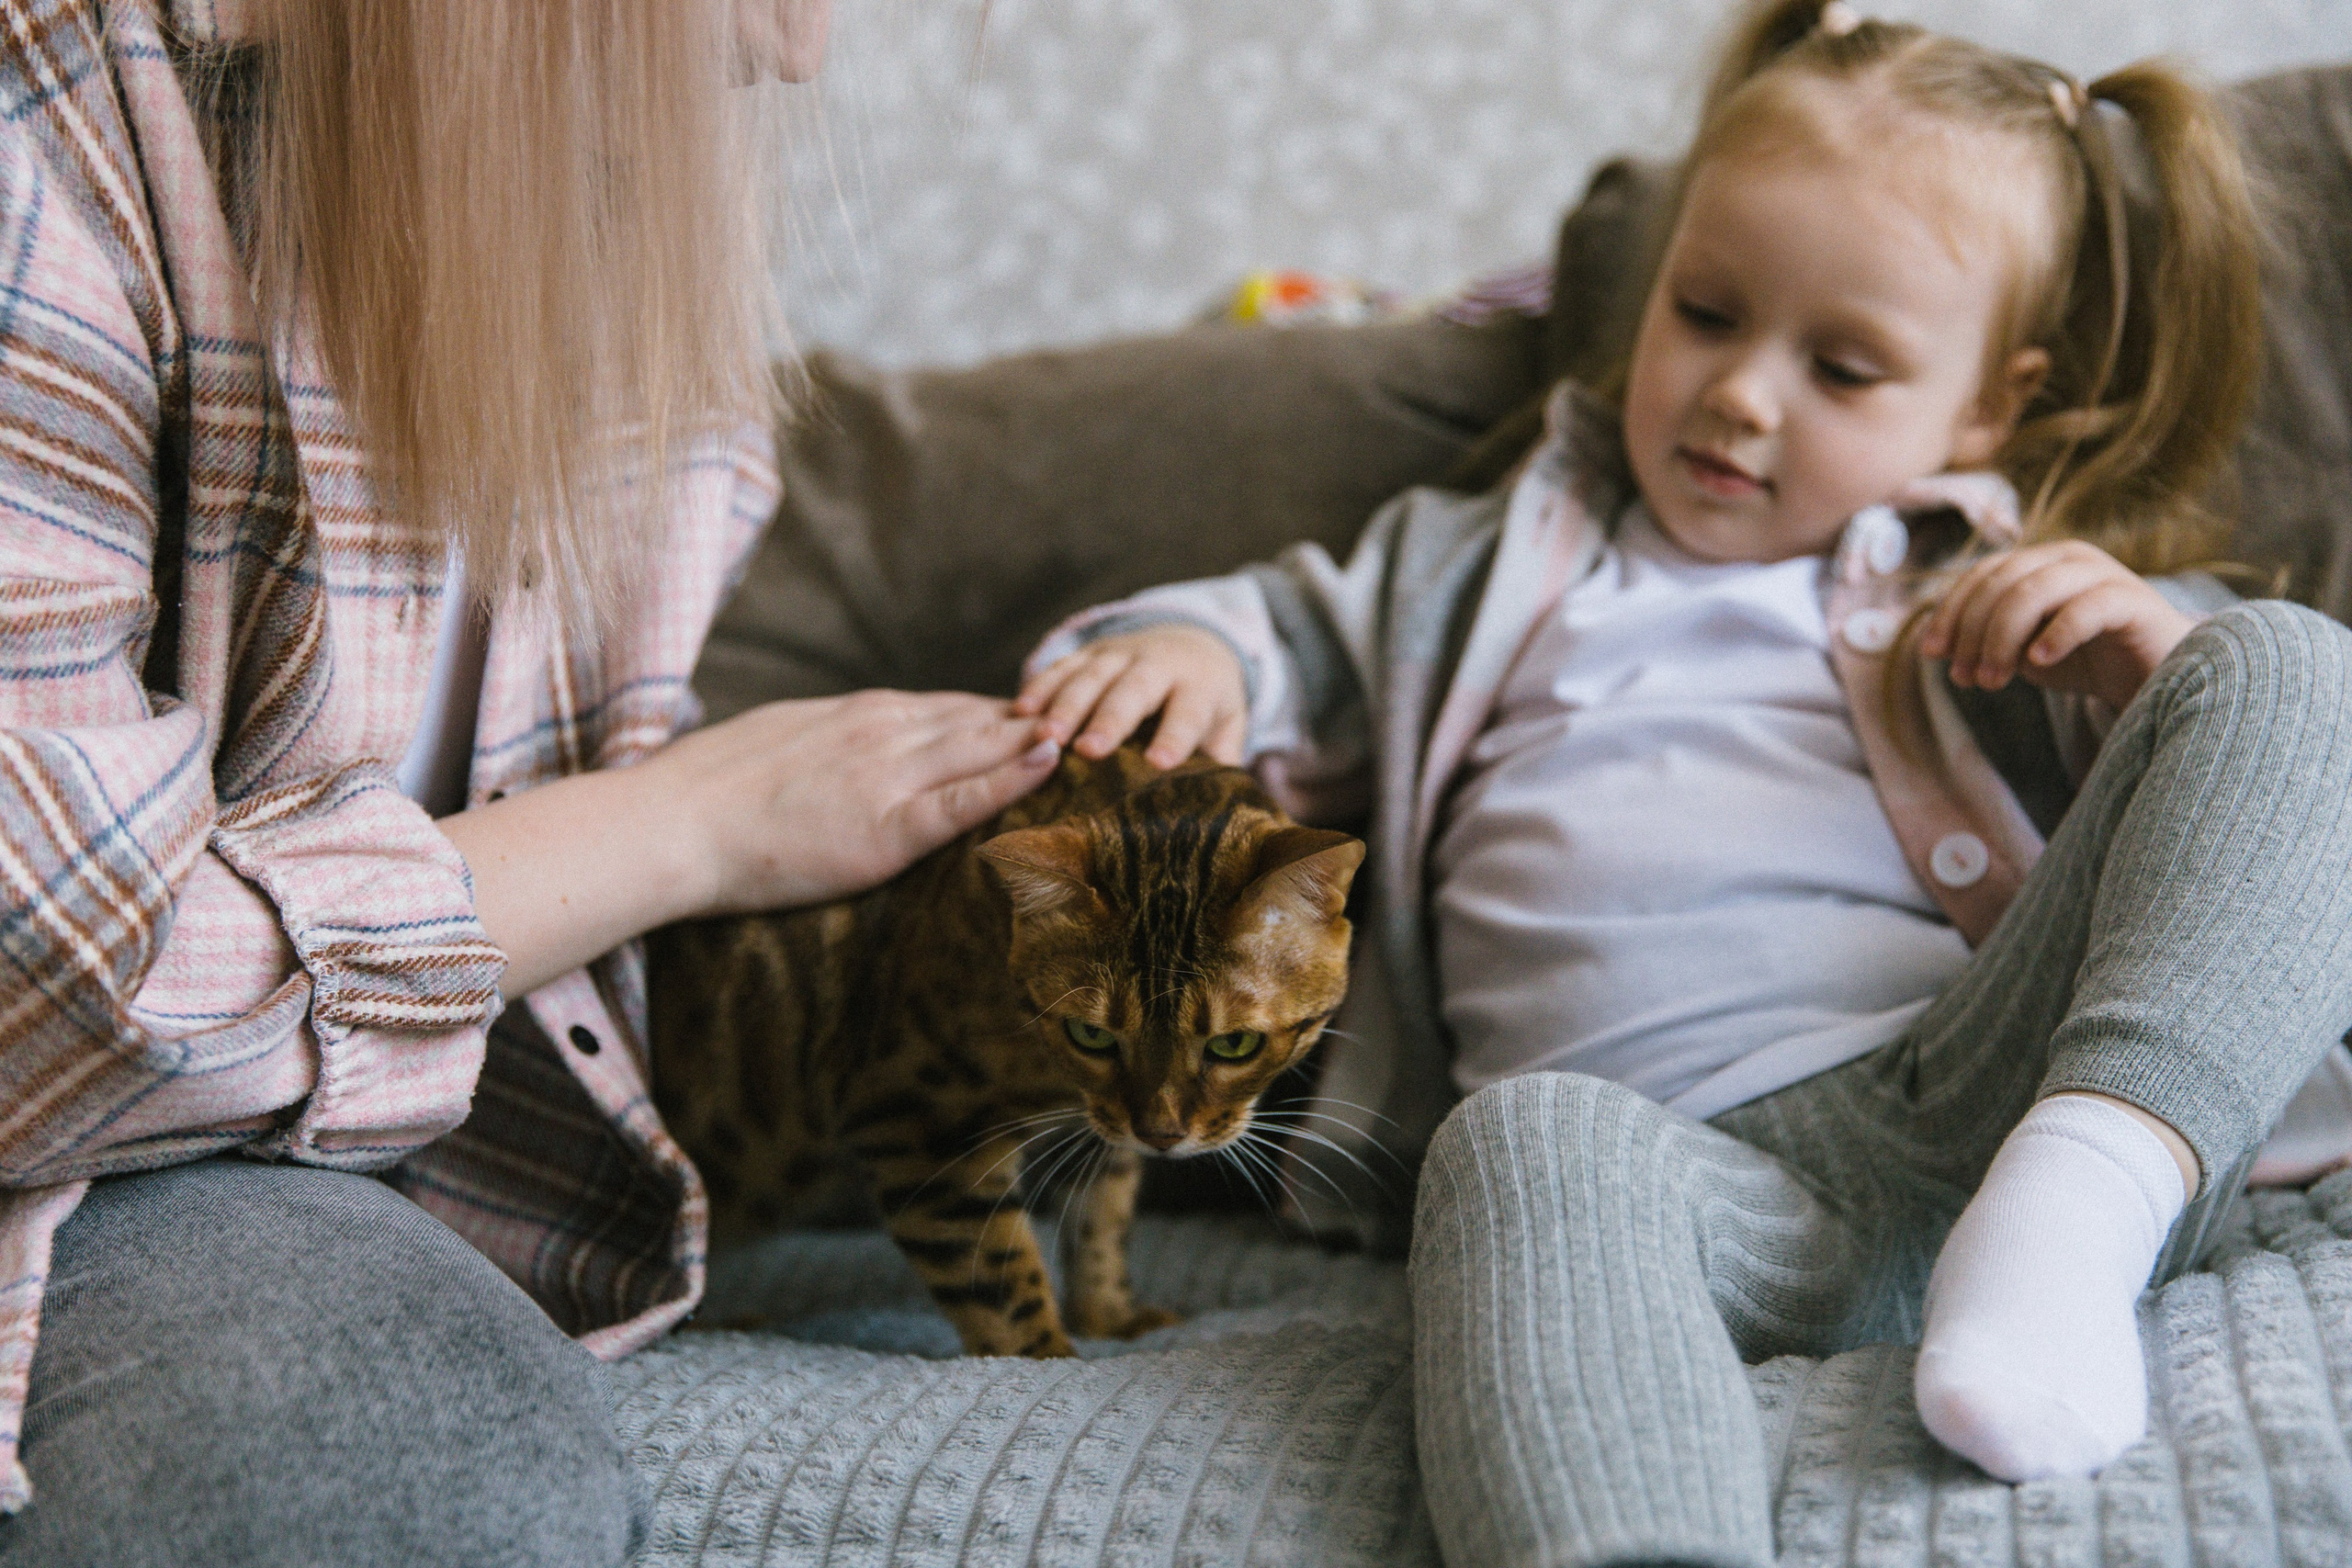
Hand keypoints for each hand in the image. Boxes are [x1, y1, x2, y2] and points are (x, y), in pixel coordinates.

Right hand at [655, 690, 1061, 913]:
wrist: (672, 824)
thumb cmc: (705, 791)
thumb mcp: (776, 741)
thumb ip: (822, 742)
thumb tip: (835, 753)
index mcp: (855, 717)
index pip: (946, 709)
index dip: (996, 716)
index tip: (1040, 719)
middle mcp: (882, 734)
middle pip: (979, 723)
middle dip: (1036, 725)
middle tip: (1092, 723)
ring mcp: (888, 778)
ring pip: (984, 750)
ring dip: (1041, 743)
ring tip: (1095, 736)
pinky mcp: (887, 828)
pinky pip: (964, 801)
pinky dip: (1013, 780)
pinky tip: (1052, 765)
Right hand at [1014, 626, 1248, 769]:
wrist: (1191, 640)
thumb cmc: (1207, 701)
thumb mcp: (1226, 725)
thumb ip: (1220, 761)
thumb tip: (1216, 814)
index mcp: (1199, 684)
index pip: (1187, 713)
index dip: (1173, 738)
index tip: (1158, 764)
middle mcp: (1159, 663)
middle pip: (1133, 689)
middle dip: (1109, 719)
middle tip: (1088, 751)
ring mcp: (1121, 653)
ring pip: (1092, 675)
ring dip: (1067, 704)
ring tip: (1045, 738)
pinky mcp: (1090, 651)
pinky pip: (1063, 665)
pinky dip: (1041, 685)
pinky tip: (1019, 711)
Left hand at [1919, 541, 2195, 710]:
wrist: (2159, 677)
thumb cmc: (2087, 660)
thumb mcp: (2025, 652)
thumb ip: (1989, 641)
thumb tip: (1944, 648)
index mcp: (2040, 563)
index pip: (1982, 574)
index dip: (1951, 611)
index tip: (1932, 653)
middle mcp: (2069, 559)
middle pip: (2001, 582)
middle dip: (1973, 631)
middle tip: (1967, 679)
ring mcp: (2103, 575)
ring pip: (2034, 591)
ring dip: (2002, 639)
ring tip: (1993, 680)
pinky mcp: (2132, 601)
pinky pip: (2085, 608)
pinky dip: (2055, 634)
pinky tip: (2038, 663)